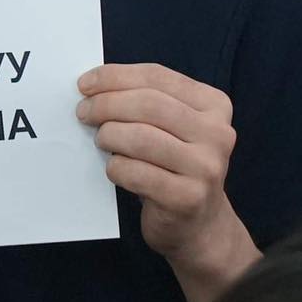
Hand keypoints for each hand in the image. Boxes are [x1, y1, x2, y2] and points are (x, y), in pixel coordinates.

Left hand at [77, 63, 238, 268]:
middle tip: (83, 113)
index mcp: (214, 105)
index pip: (157, 77)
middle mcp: (217, 133)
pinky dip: (115, 167)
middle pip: (148, 104)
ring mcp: (205, 167)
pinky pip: (136, 173)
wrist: (200, 225)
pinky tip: (115, 169)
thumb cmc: (174, 168)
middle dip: (106, 104)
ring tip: (101, 140)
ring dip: (109, 135)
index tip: (85, 84)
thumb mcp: (172, 128)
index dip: (115, 76)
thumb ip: (145, 102)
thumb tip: (93, 86)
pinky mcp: (187, 198)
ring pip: (140, 137)